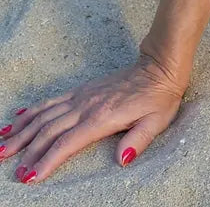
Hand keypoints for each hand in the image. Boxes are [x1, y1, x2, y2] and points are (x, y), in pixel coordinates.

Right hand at [0, 53, 184, 183]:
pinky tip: (17, 118)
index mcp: (102, 118)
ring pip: (45, 115)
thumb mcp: (157, 121)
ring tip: (2, 146)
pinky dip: (32, 111)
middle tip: (11, 170)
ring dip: (22, 131)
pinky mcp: (83, 90)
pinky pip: (52, 101)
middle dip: (27, 151)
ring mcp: (82, 96)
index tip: (31, 177)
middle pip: (49, 131)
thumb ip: (139, 140)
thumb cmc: (160, 96)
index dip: (47, 161)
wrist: (159, 66)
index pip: (67, 143)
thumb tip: (122, 160)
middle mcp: (87, 106)